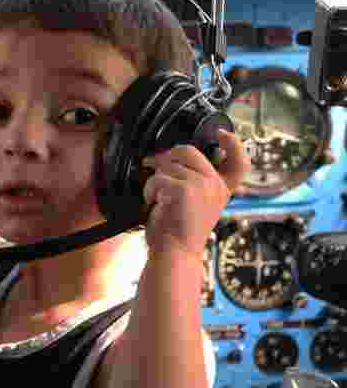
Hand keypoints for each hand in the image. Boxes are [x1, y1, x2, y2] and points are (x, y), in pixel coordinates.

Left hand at [140, 128, 250, 257]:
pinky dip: (149, 191)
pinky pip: (157, 178)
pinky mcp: (184, 189)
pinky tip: (154, 204)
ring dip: (154, 181)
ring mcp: (202, 185)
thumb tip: (162, 157)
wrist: (175, 253)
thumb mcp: (193, 202)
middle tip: (153, 166)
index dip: (234, 144)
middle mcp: (216, 186)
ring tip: (157, 200)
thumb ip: (191, 180)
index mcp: (222, 189)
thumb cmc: (177, 230)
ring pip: (167, 165)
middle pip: (189, 151)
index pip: (239, 163)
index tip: (224, 134)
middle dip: (167, 157)